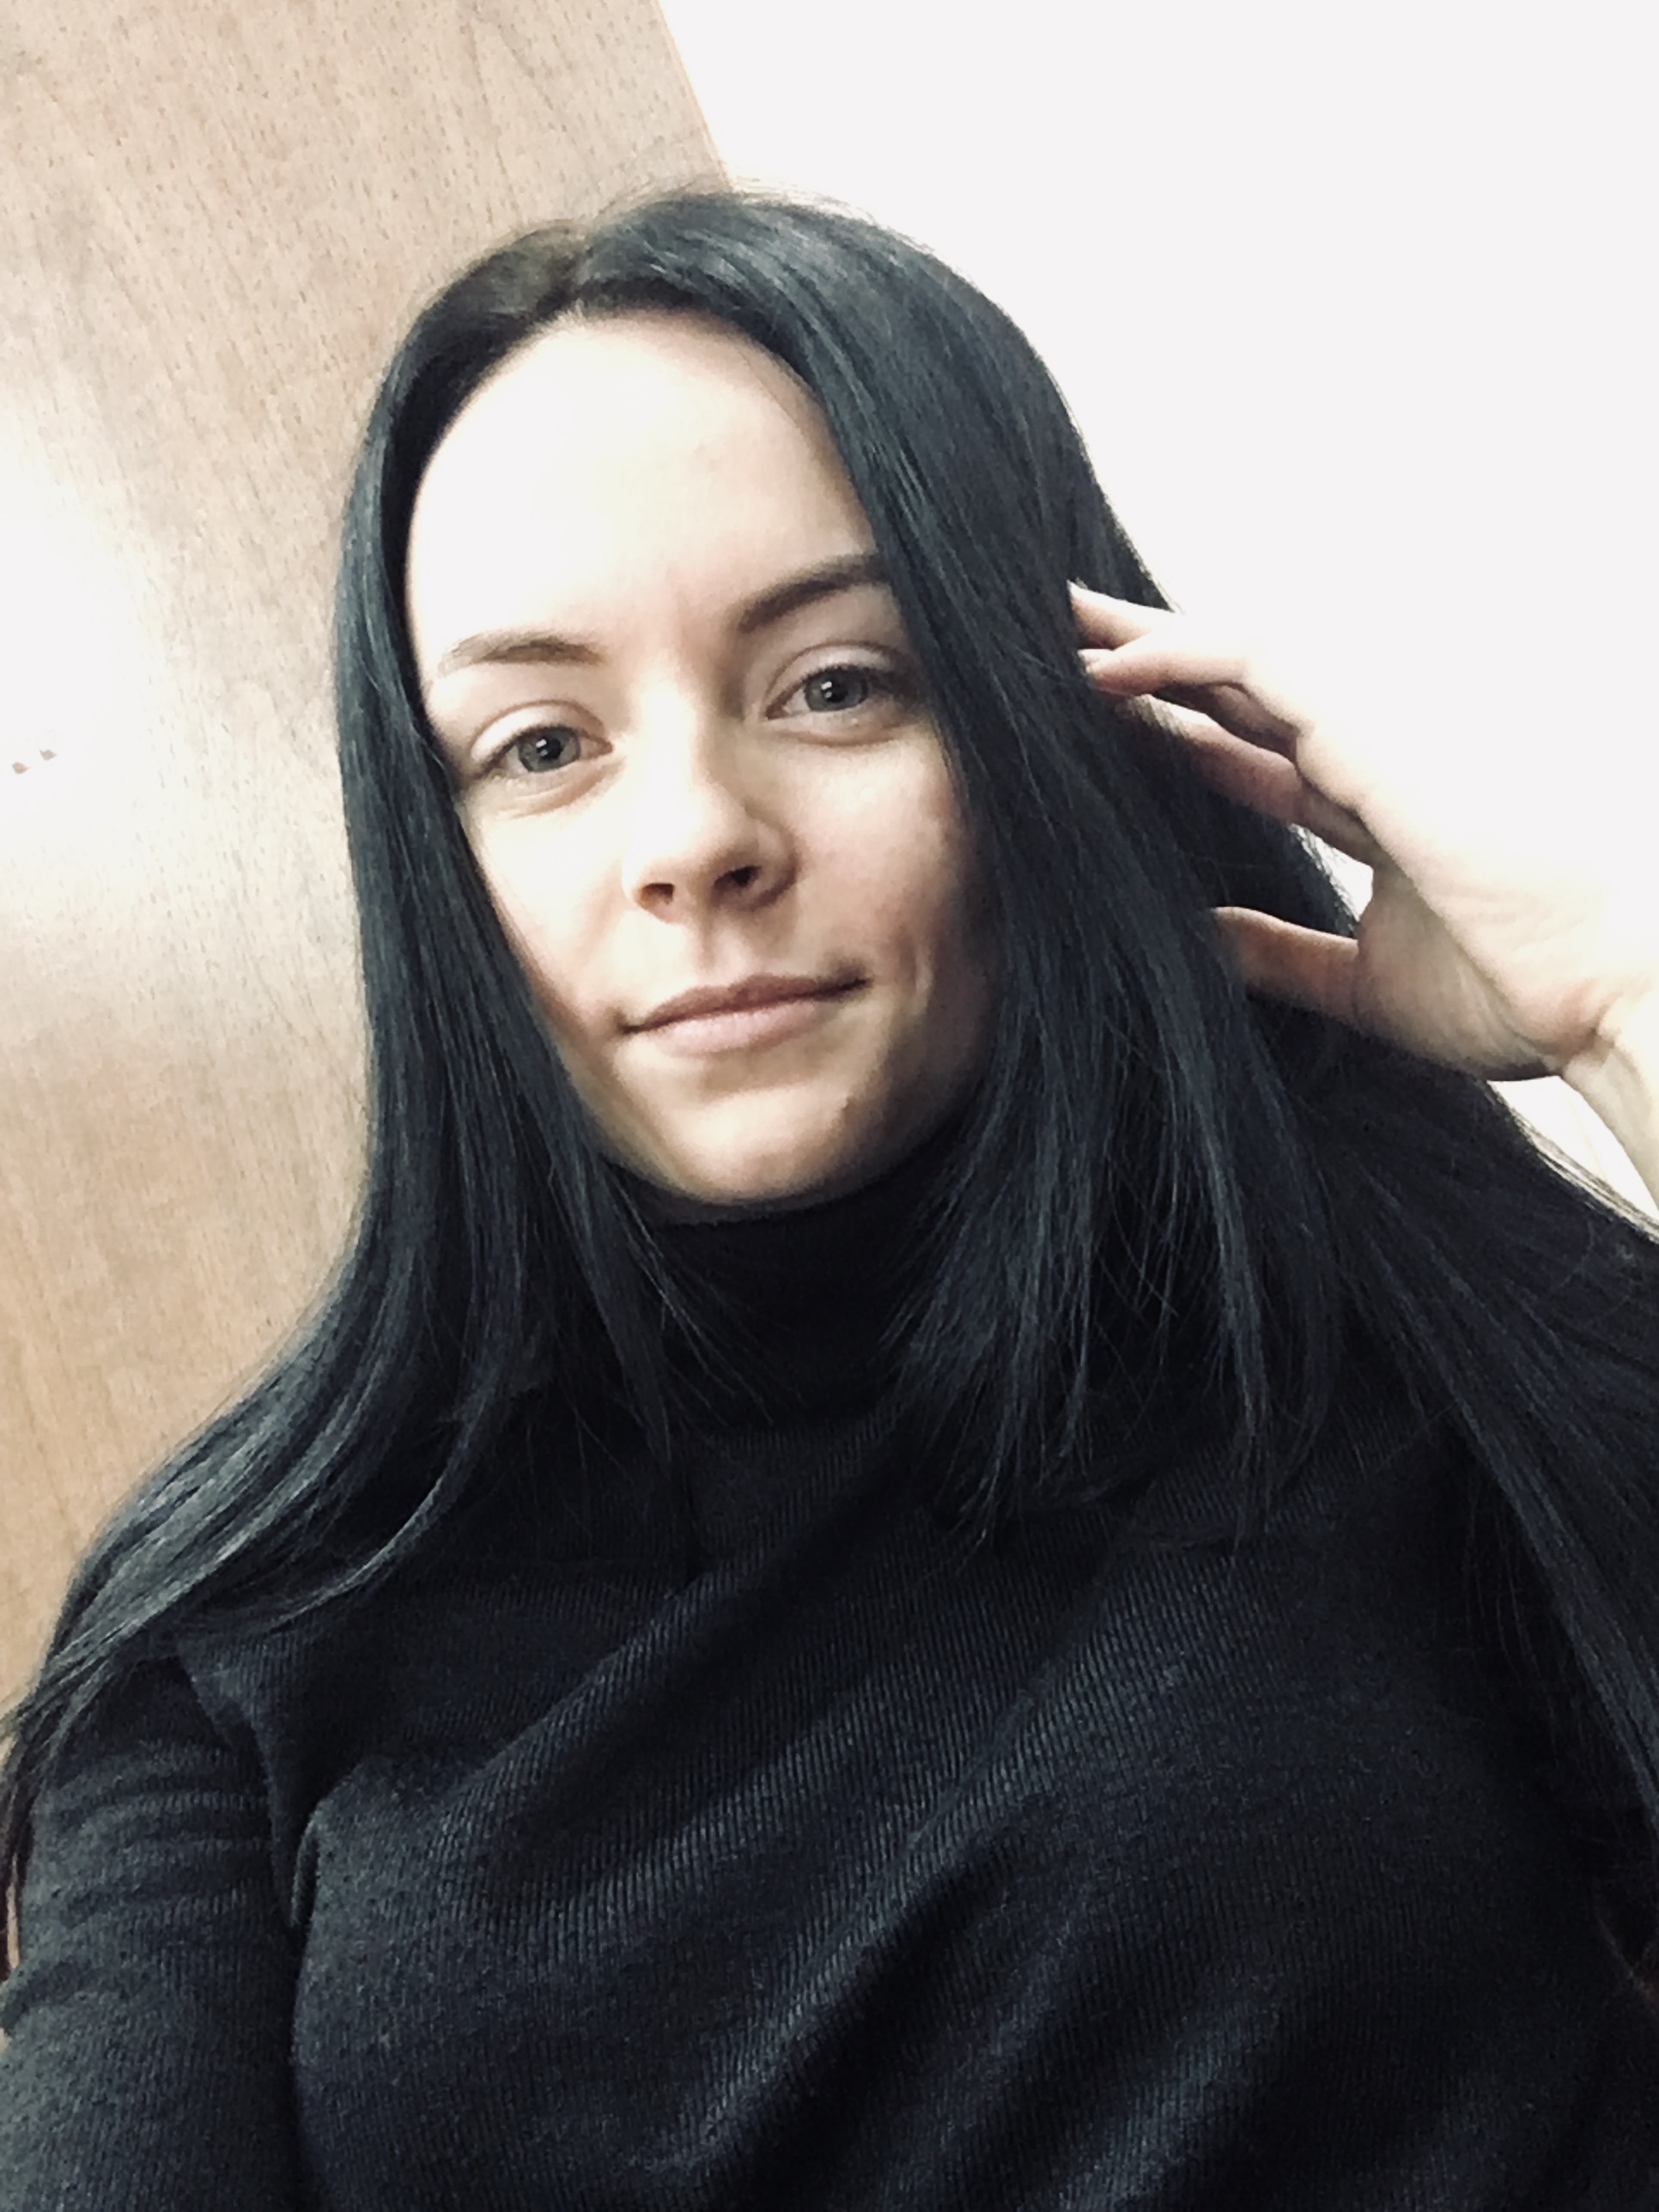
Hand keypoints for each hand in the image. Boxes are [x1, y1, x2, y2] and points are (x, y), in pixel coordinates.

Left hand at [1072, 583, 1658, 1092]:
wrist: (1605, 992)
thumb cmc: (1520, 991)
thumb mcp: (1365, 981)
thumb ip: (1284, 954)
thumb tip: (1205, 942)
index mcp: (1376, 805)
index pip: (1254, 750)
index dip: (1175, 732)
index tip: (1093, 725)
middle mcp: (1372, 752)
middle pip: (1232, 690)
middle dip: (1144, 665)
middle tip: (1048, 642)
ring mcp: (1376, 728)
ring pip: (1231, 657)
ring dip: (1138, 641)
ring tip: (1043, 626)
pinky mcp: (1375, 721)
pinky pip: (1251, 664)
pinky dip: (1173, 660)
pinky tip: (1101, 667)